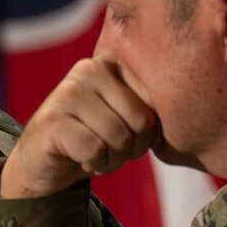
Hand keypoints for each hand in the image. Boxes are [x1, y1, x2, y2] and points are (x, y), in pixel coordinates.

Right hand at [0, 55, 159, 198]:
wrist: (42, 159)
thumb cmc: (93, 136)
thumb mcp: (125, 115)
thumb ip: (150, 106)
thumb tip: (184, 111)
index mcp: (112, 62)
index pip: (156, 103)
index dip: (149, 133)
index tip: (127, 135)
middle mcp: (88, 69)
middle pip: (141, 122)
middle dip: (131, 148)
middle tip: (110, 149)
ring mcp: (67, 92)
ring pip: (119, 138)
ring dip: (112, 159)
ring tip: (95, 153)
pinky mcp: (51, 121)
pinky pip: (95, 151)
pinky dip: (93, 164)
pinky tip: (79, 157)